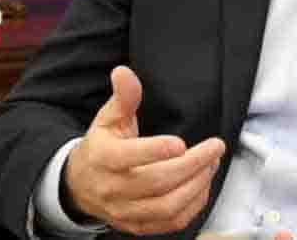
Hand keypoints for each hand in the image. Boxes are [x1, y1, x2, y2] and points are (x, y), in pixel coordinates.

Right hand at [63, 65, 225, 234]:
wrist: (81, 185)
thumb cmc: (102, 146)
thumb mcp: (109, 117)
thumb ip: (124, 96)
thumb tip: (123, 72)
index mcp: (103, 158)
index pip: (127, 158)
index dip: (155, 151)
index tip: (181, 142)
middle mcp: (112, 188)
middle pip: (157, 182)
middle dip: (192, 164)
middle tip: (215, 147)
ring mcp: (125, 211)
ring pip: (167, 206)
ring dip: (197, 185)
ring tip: (212, 163)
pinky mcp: (138, 225)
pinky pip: (170, 222)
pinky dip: (192, 205)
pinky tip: (203, 184)